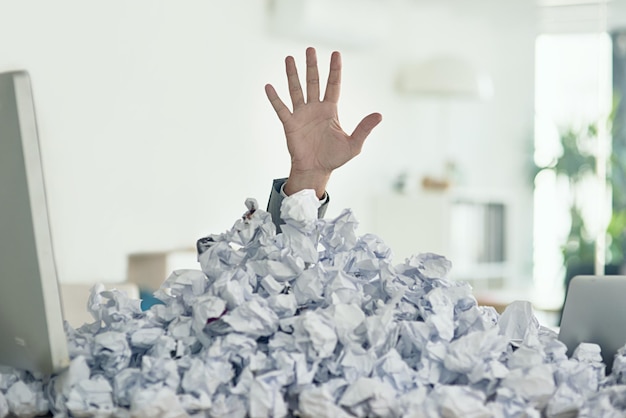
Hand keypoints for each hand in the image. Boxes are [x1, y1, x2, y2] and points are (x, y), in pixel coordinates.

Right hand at [265, 47, 381, 197]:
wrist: (316, 171)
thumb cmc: (334, 159)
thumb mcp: (353, 144)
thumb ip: (364, 129)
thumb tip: (379, 115)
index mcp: (330, 110)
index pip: (333, 85)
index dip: (335, 70)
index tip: (336, 54)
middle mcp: (315, 109)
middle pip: (314, 82)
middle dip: (312, 66)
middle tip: (310, 49)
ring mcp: (302, 115)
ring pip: (296, 90)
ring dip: (292, 74)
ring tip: (289, 58)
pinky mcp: (290, 124)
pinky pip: (281, 108)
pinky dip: (274, 98)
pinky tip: (269, 86)